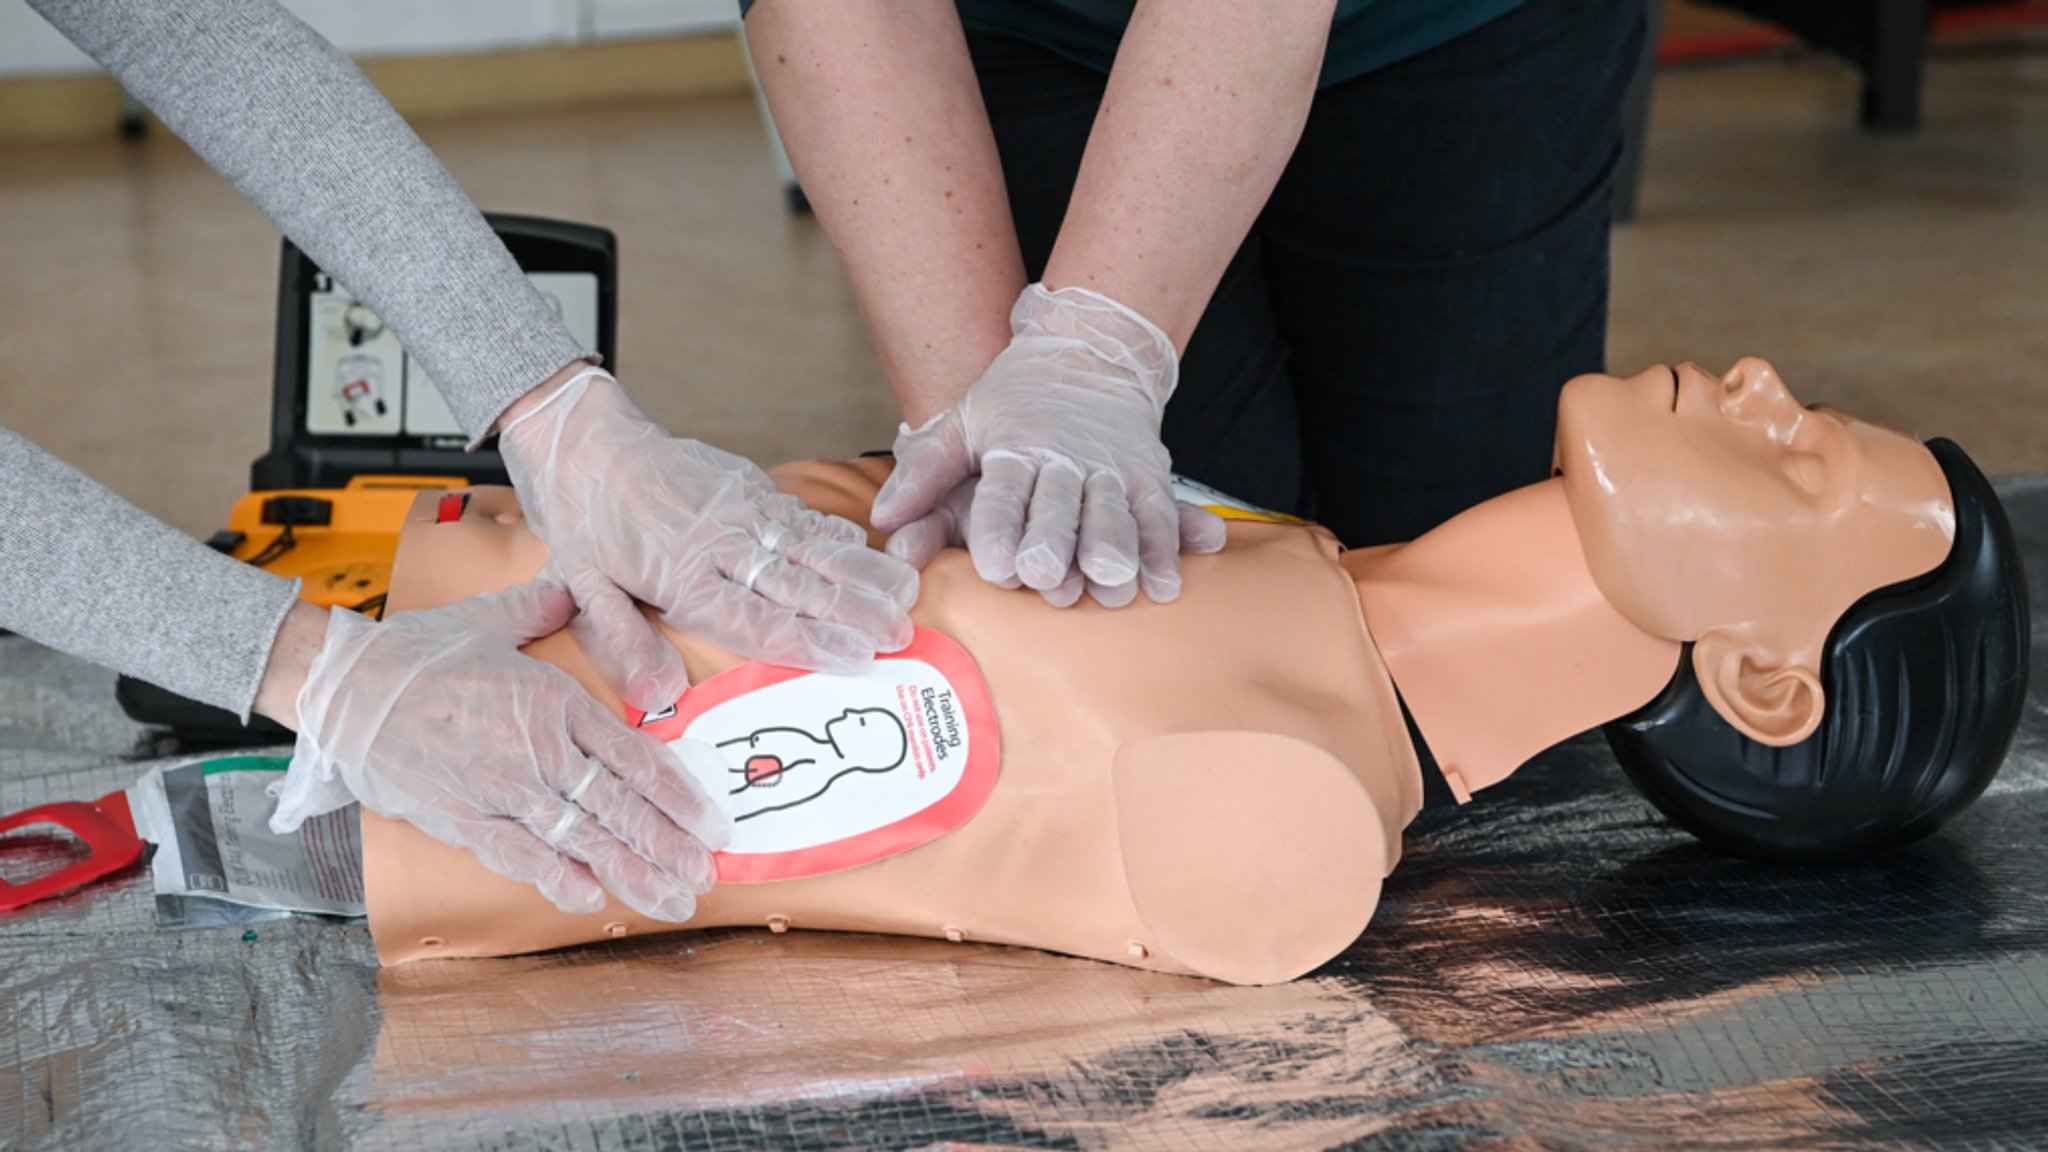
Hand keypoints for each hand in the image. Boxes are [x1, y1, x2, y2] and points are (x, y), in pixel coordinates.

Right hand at [267, 582, 730, 921]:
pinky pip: (521, 858)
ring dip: (631, 873)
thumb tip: (574, 584)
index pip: (635, 758)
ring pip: (581, 840)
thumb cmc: (414, 653)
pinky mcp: (463, 819)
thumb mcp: (490, 618)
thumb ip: (541, 607)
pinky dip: (559, 880)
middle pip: (620, 808)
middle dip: (669, 847)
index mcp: (552, 701)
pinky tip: (592, 899)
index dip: (680, 796)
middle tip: (705, 876)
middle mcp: (536, 750)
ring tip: (670, 899)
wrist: (343, 689)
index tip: (711, 824)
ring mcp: (501, 790)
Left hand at [498, 367, 917, 708]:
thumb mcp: (583, 589)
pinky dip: (839, 532)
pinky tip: (871, 548)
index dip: (810, 641)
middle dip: (855, 611)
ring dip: (862, 571)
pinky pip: (801, 514)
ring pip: (811, 545)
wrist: (585, 441)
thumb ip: (623, 642)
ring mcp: (739, 509)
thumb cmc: (584, 522)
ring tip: (906, 592)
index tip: (856, 656)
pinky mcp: (749, 484)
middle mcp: (719, 543)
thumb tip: (655, 695)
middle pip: (798, 585)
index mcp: (680, 576)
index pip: (755, 620)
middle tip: (901, 633)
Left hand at [871, 284, 1225, 605]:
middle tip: (1044, 579)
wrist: (1088, 352)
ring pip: (1113, 513)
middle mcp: (1064, 458)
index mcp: (1015, 447)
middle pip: (1058, 506)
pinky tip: (1163, 585)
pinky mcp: (1148, 476)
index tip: (994, 566)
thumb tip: (883, 521)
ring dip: (1113, 549)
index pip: (1003, 492)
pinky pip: (1157, 516)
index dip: (998, 528)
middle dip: (1052, 541)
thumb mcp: (963, 422)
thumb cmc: (1016, 401)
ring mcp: (1111, 467)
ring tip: (1109, 582)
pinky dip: (1164, 551)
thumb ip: (924, 474)